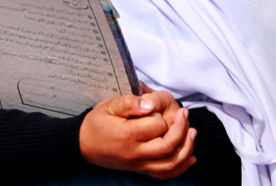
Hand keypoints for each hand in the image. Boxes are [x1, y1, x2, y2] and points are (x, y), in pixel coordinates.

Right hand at [79, 91, 195, 178]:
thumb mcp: (108, 105)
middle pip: (168, 146)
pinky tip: (190, 156)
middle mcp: (135, 153)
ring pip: (171, 163)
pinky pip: (165, 173)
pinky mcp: (140, 170)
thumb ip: (129, 102)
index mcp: (127, 135)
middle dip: (182, 130)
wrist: (83, 145)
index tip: (165, 105)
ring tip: (192, 132)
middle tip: (185, 114)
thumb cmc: (96, 124)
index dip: (164, 114)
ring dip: (186, 148)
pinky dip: (181, 167)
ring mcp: (138, 164)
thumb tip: (150, 104)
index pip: (157, 126)